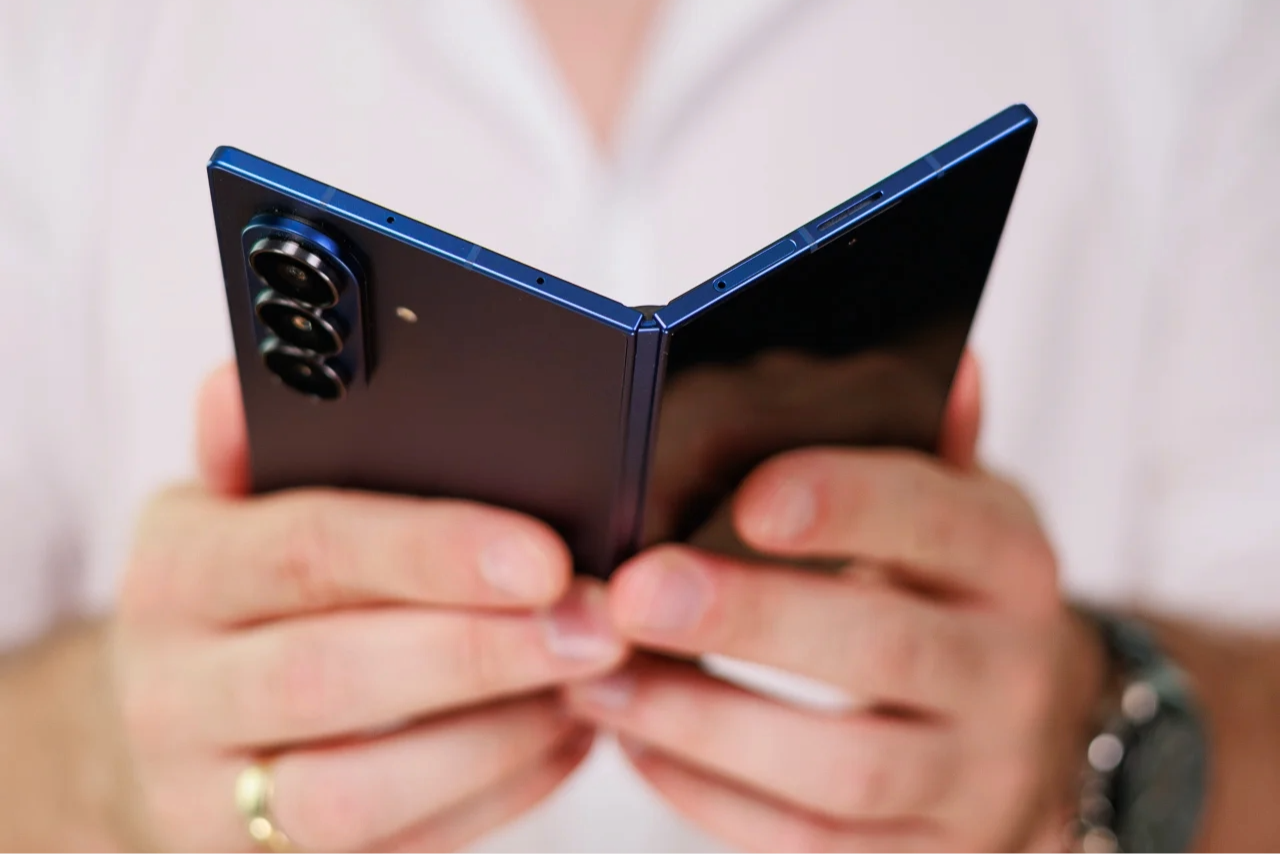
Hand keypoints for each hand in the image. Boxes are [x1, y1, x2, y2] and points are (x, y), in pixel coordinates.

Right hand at [110, 364, 626, 851]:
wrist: (173, 719)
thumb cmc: (242, 586)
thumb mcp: (235, 501)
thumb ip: (266, 437)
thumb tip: (275, 368)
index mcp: (178, 570)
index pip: (307, 548)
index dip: (431, 552)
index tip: (547, 557)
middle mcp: (172, 689)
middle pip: (333, 675)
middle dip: (484, 652)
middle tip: (603, 625)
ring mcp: (211, 794)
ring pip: (358, 791)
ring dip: (496, 738)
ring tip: (589, 683)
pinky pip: (397, 846)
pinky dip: (496, 793)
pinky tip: (564, 737)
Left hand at [566, 352, 1107, 850]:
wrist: (1048, 736)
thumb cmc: (959, 596)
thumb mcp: (963, 509)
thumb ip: (931, 443)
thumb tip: (943, 360)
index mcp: (1010, 560)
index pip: (936, 521)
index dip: (847, 505)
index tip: (747, 498)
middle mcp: (1009, 670)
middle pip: (883, 649)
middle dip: (750, 619)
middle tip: (634, 593)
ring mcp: (976, 777)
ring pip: (846, 770)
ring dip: (709, 725)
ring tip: (600, 681)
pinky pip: (814, 846)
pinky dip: (715, 800)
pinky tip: (638, 747)